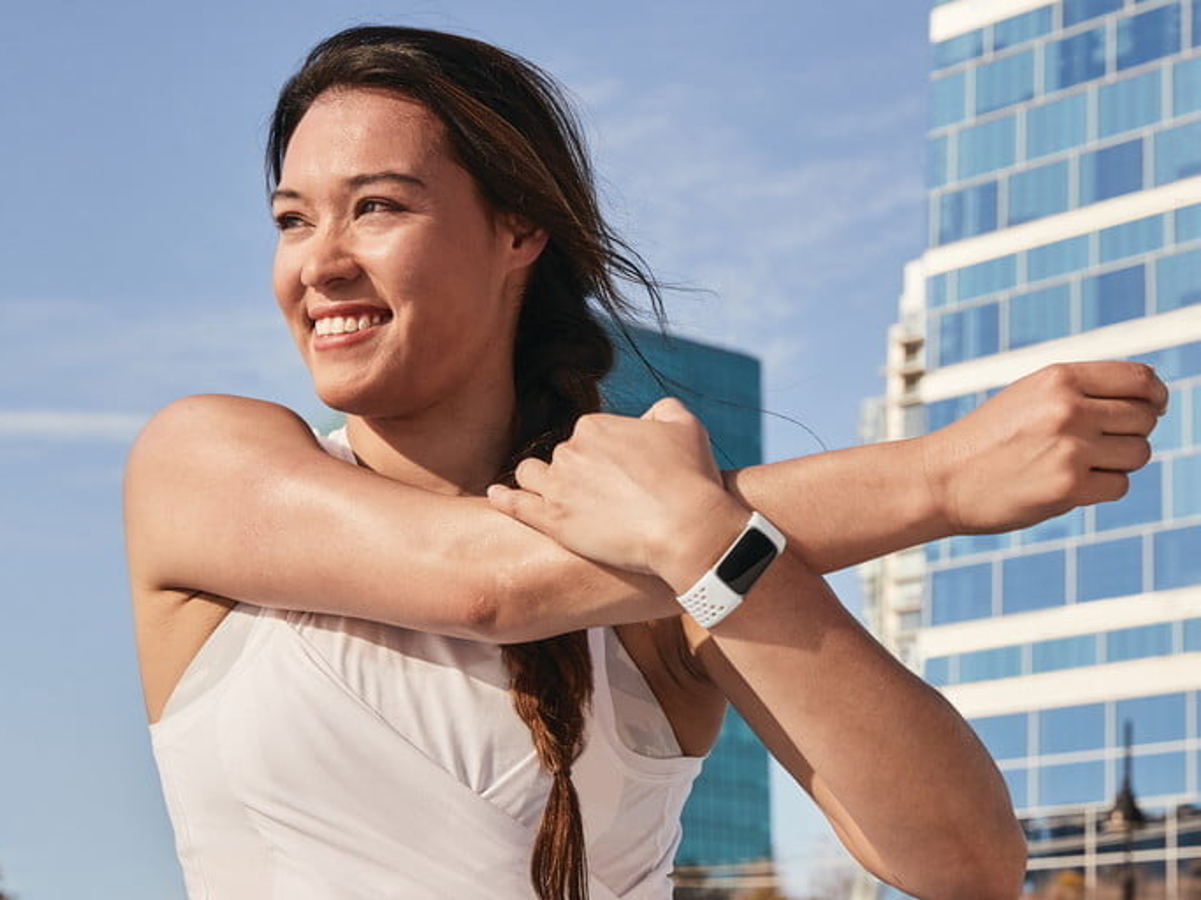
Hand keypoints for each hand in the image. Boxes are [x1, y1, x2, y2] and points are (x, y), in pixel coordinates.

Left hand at [487, 398, 747, 590]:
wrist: (687, 529)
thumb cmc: (691, 477)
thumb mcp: (685, 425)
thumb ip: (662, 410)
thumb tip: (649, 415)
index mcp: (595, 426)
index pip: (588, 436)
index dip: (605, 456)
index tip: (622, 474)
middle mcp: (570, 451)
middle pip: (562, 458)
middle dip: (578, 472)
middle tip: (603, 497)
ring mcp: (558, 488)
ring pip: (533, 477)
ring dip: (540, 482)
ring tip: (554, 497)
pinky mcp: (553, 522)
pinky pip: (517, 506)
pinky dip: (504, 499)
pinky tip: (495, 496)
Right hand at [921, 361, 1167, 533]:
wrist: (940, 479)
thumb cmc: (985, 440)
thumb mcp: (1028, 396)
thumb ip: (1082, 390)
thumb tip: (1152, 396)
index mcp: (1058, 378)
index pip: (1139, 378)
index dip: (1155, 395)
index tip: (1153, 406)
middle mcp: (1068, 408)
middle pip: (1144, 419)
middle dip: (1129, 433)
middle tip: (1095, 444)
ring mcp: (1070, 448)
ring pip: (1138, 454)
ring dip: (1116, 463)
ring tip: (1075, 465)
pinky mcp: (1069, 487)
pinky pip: (1119, 486)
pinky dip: (1101, 488)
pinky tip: (1067, 485)